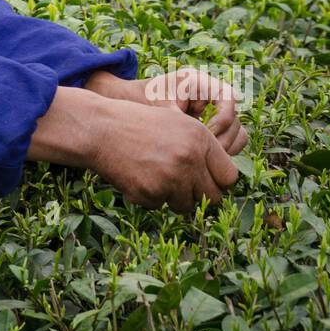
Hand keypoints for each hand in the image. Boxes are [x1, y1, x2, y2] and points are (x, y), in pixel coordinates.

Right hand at [26, 88, 240, 214]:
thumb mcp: (177, 124)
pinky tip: (137, 176)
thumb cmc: (138, 124)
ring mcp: (170, 177)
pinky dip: (150, 197)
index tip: (207, 181)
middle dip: (199, 195)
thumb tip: (222, 181)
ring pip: (187, 206)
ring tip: (155, 175)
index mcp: (201, 138)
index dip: (218, 181)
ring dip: (174, 197)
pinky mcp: (151, 193)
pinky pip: (160, 206)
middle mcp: (190, 158)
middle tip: (182, 186)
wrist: (100, 129)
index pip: (229, 177)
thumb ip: (202, 148)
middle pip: (213, 197)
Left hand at [85, 66, 247, 156]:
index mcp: (198, 82)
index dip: (222, 120)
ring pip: (235, 133)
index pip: (228, 98)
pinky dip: (218, 154)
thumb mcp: (159, 107)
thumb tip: (202, 141)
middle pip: (235, 119)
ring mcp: (210, 112)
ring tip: (204, 163)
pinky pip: (225, 142)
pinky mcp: (208, 127)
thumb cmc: (139, 100)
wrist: (125, 103)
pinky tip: (201, 164)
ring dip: (224, 150)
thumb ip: (179, 119)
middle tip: (206, 157)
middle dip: (224, 140)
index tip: (205, 137)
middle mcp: (209, 95)